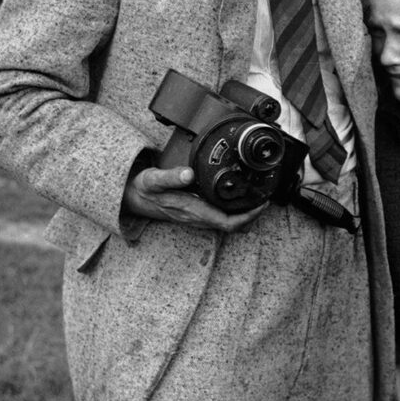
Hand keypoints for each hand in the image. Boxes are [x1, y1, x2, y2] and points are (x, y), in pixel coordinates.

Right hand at [123, 165, 266, 232]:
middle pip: (233, 226)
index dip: (249, 217)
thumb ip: (171, 177)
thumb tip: (188, 174)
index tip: (262, 205)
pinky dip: (234, 210)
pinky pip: (220, 217)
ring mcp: (197, 217)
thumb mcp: (154, 179)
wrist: (132, 198)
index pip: (228, 223)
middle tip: (267, 200)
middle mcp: (197, 218)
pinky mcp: (196, 213)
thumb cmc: (144, 189)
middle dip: (253, 217)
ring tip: (258, 197)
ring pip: (228, 223)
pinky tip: (239, 196)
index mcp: (193, 211)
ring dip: (245, 214)